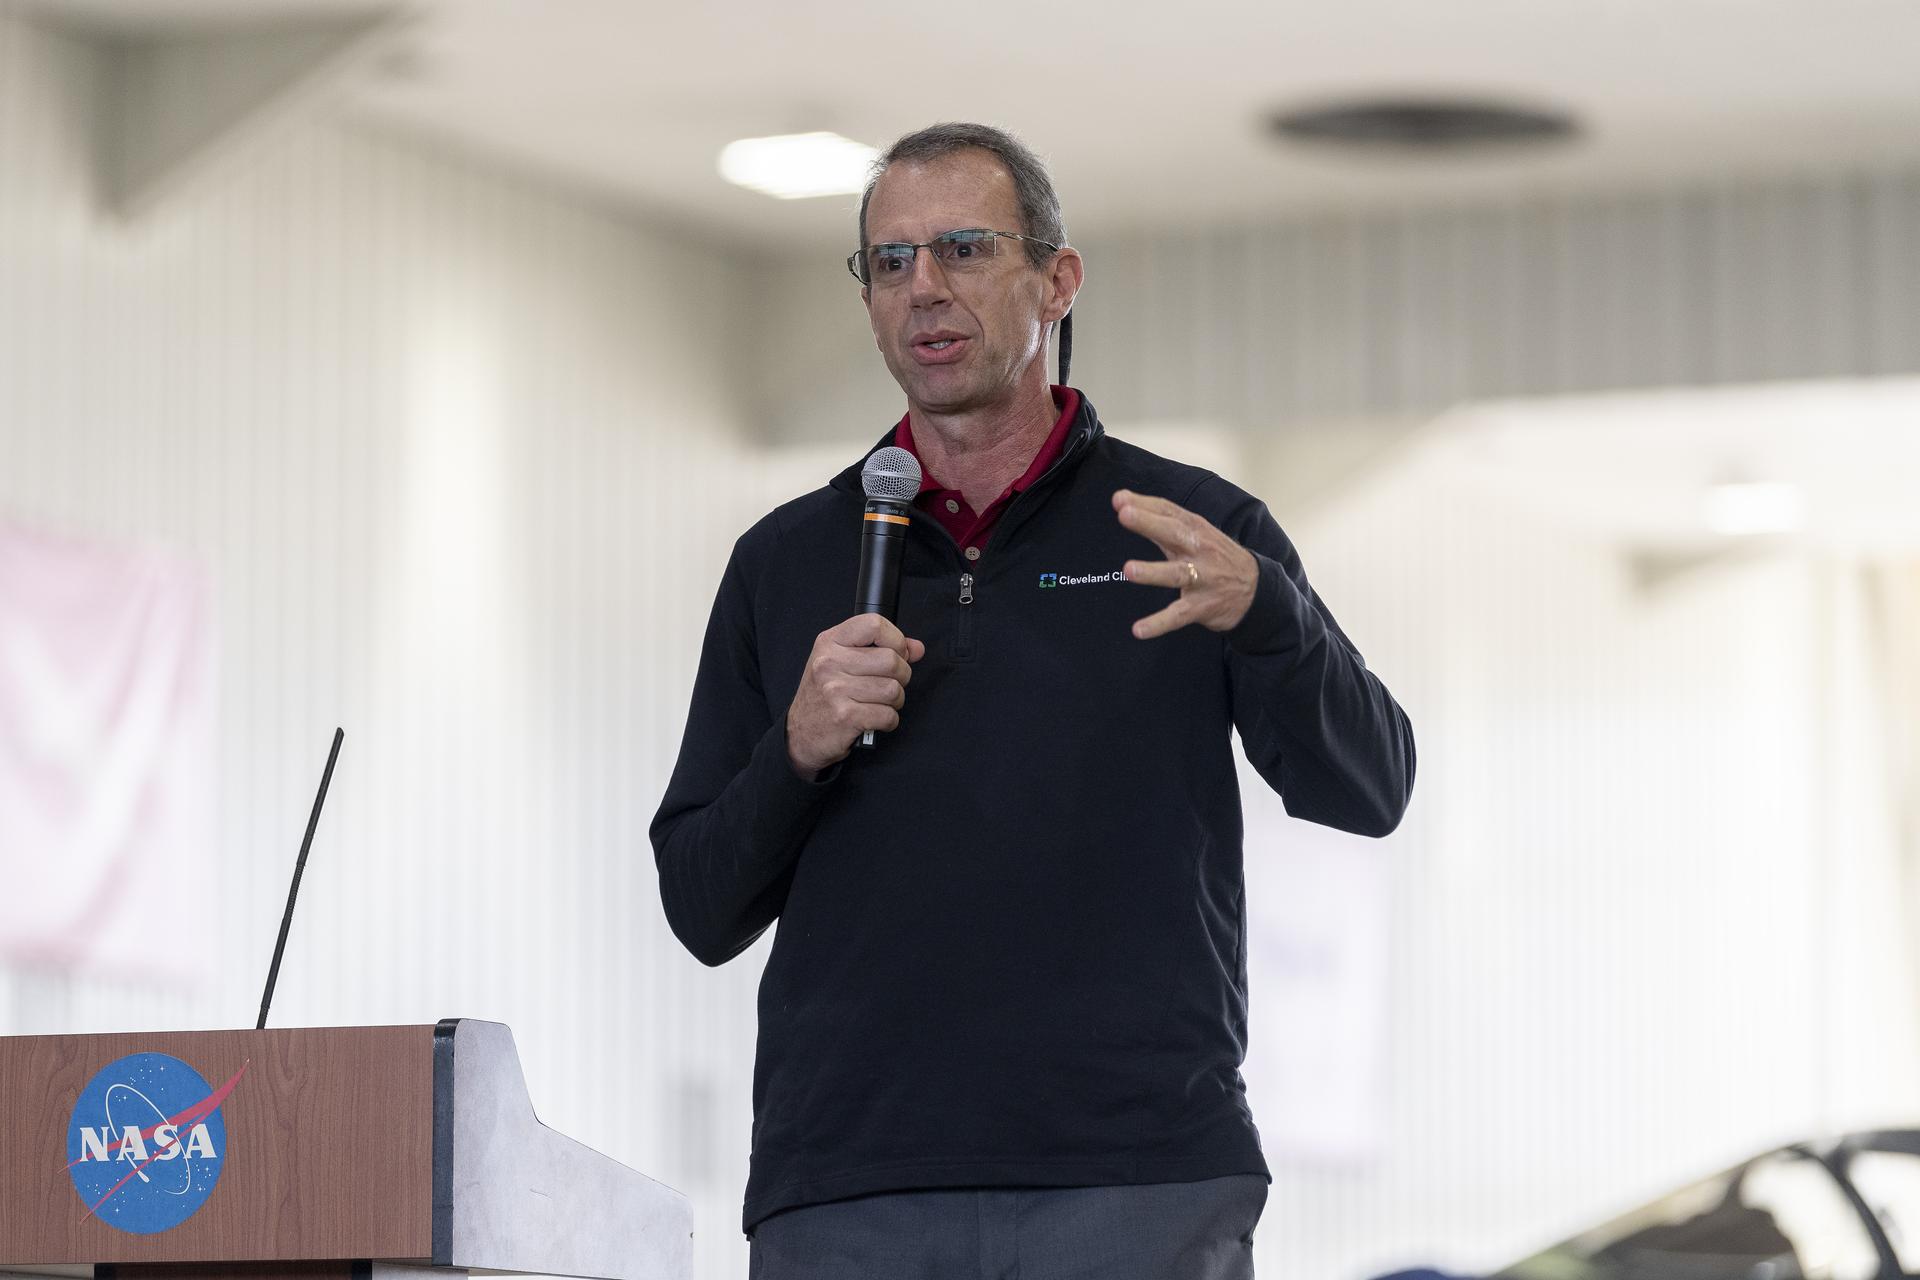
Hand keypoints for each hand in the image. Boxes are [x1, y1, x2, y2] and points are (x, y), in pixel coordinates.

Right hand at [787, 614, 926, 777]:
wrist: (799, 734)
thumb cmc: (824, 696)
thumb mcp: (842, 663)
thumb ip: (880, 649)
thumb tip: (916, 648)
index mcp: (830, 642)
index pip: (874, 624)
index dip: (896, 639)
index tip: (896, 653)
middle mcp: (829, 662)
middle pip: (891, 660)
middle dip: (901, 676)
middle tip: (888, 684)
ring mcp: (835, 690)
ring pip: (893, 690)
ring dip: (895, 701)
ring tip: (879, 703)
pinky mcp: (844, 717)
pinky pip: (888, 715)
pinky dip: (888, 721)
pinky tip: (874, 719)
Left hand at [1114, 489, 1258, 638]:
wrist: (1255, 589)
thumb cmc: (1214, 555)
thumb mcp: (1195, 533)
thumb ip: (1159, 519)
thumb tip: (1121, 501)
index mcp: (1196, 529)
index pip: (1169, 512)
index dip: (1145, 505)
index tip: (1119, 499)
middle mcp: (1199, 550)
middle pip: (1174, 533)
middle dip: (1149, 523)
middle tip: (1125, 515)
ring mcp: (1202, 579)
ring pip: (1176, 573)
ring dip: (1153, 571)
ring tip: (1129, 570)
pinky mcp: (1200, 607)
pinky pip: (1178, 616)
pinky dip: (1159, 624)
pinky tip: (1139, 630)